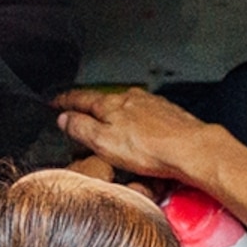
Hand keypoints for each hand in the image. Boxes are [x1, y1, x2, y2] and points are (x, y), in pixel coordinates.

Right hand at [54, 87, 221, 181]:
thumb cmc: (151, 148)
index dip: (64, 101)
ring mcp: (150, 104)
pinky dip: (133, 120)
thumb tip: (64, 119)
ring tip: (106, 124)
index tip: (55, 102)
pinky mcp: (167, 114)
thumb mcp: (105, 142)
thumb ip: (81, 128)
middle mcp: (131, 98)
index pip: (80, 98)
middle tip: (77, 113)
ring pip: (124, 106)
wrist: (191, 149)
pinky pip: (142, 114)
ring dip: (112, 113)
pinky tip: (137, 130)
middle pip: (102, 101)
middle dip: (88, 107)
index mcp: (111, 104)